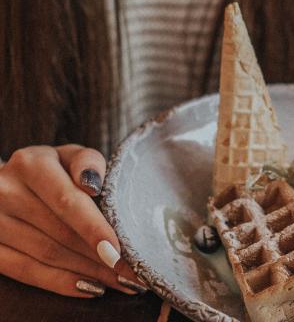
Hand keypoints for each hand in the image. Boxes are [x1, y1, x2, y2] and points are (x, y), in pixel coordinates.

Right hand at [0, 145, 145, 296]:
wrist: (8, 182)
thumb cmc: (53, 169)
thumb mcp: (70, 156)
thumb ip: (88, 163)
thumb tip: (93, 185)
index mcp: (31, 164)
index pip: (67, 201)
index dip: (94, 229)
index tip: (118, 251)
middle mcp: (6, 191)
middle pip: (60, 233)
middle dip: (100, 257)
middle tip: (131, 273)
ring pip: (47, 255)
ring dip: (88, 272)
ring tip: (120, 280)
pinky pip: (25, 271)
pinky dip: (60, 283)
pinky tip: (91, 287)